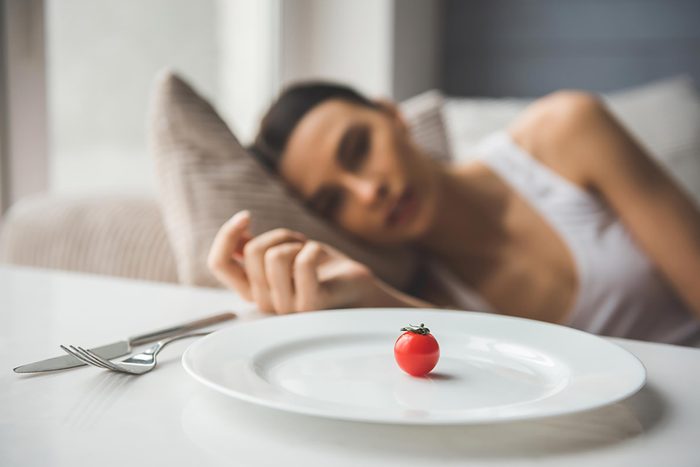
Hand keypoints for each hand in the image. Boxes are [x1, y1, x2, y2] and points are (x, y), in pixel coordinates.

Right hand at [207, 211, 379, 313]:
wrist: (356, 287)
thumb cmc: (320, 268)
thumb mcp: (284, 251)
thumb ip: (257, 249)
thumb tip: (235, 235)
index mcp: (252, 290)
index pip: (219, 264)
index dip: (227, 235)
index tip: (246, 216)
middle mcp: (264, 303)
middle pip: (253, 252)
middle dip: (279, 235)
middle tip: (299, 245)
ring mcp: (287, 307)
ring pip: (275, 256)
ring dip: (296, 243)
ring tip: (310, 253)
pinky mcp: (311, 304)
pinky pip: (303, 264)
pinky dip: (314, 249)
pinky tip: (321, 256)